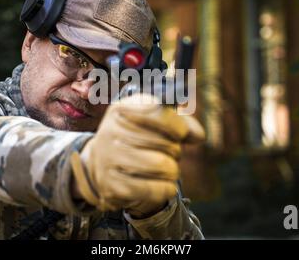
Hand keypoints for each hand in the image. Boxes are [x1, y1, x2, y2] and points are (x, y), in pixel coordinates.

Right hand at [70, 93, 204, 216]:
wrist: (101, 164)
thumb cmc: (135, 138)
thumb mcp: (153, 122)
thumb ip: (181, 122)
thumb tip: (198, 135)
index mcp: (122, 109)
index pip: (158, 112)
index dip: (178, 125)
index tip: (181, 133)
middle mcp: (111, 131)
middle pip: (166, 143)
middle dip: (175, 150)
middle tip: (169, 153)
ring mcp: (109, 159)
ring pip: (163, 166)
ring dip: (173, 170)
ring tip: (166, 168)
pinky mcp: (113, 186)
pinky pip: (156, 189)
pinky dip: (167, 188)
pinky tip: (162, 184)